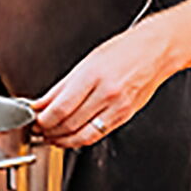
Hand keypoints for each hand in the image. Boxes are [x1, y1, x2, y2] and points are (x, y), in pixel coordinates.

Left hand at [32, 21, 172, 147]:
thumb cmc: (124, 51)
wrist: (155, 52)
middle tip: (38, 129)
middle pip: (69, 124)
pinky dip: (81, 139)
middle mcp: (106, 94)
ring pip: (83, 135)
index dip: (43, 120)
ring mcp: (117, 108)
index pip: (61, 108)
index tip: (34, 119)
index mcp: (93, 76)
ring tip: (51, 136)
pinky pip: (98, 134)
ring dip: (63, 140)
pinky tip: (71, 136)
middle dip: (49, 131)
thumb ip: (62, 87)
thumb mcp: (87, 62)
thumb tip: (43, 103)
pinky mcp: (124, 117)